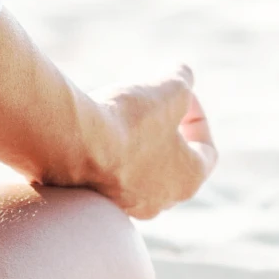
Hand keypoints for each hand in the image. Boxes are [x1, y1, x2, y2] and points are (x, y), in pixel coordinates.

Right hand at [81, 66, 217, 219]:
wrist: (72, 143)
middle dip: (164, 124)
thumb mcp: (170, 88)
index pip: (206, 151)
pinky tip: (97, 124)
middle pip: (172, 158)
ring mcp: (125, 203)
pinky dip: (109, 146)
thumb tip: (181, 74)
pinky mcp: (94, 197)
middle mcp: (159, 201)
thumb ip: (183, 79)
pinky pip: (109, 170)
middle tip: (150, 99)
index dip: (197, 115)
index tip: (180, 95)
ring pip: (139, 165)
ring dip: (136, 135)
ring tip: (121, 106)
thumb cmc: (130, 121)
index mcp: (188, 180)